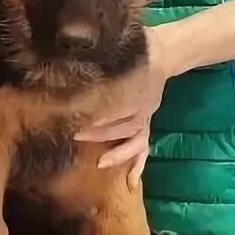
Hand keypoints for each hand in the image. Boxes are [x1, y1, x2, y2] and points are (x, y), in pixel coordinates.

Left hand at [75, 27, 169, 189]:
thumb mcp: (116, 52)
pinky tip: (131, 183)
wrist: (162, 52)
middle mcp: (140, 106)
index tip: (73, 115)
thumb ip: (100, 58)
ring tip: (101, 164)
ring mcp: (144, 118)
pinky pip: (144, 147)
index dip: (95, 112)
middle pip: (120, 123)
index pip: (113, 104)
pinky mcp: (146, 123)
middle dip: (98, 132)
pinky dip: (138, 165)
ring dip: (118, 153)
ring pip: (133, 140)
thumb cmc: (135, 50)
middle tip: (76, 134)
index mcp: (131, 88)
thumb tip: (77, 55)